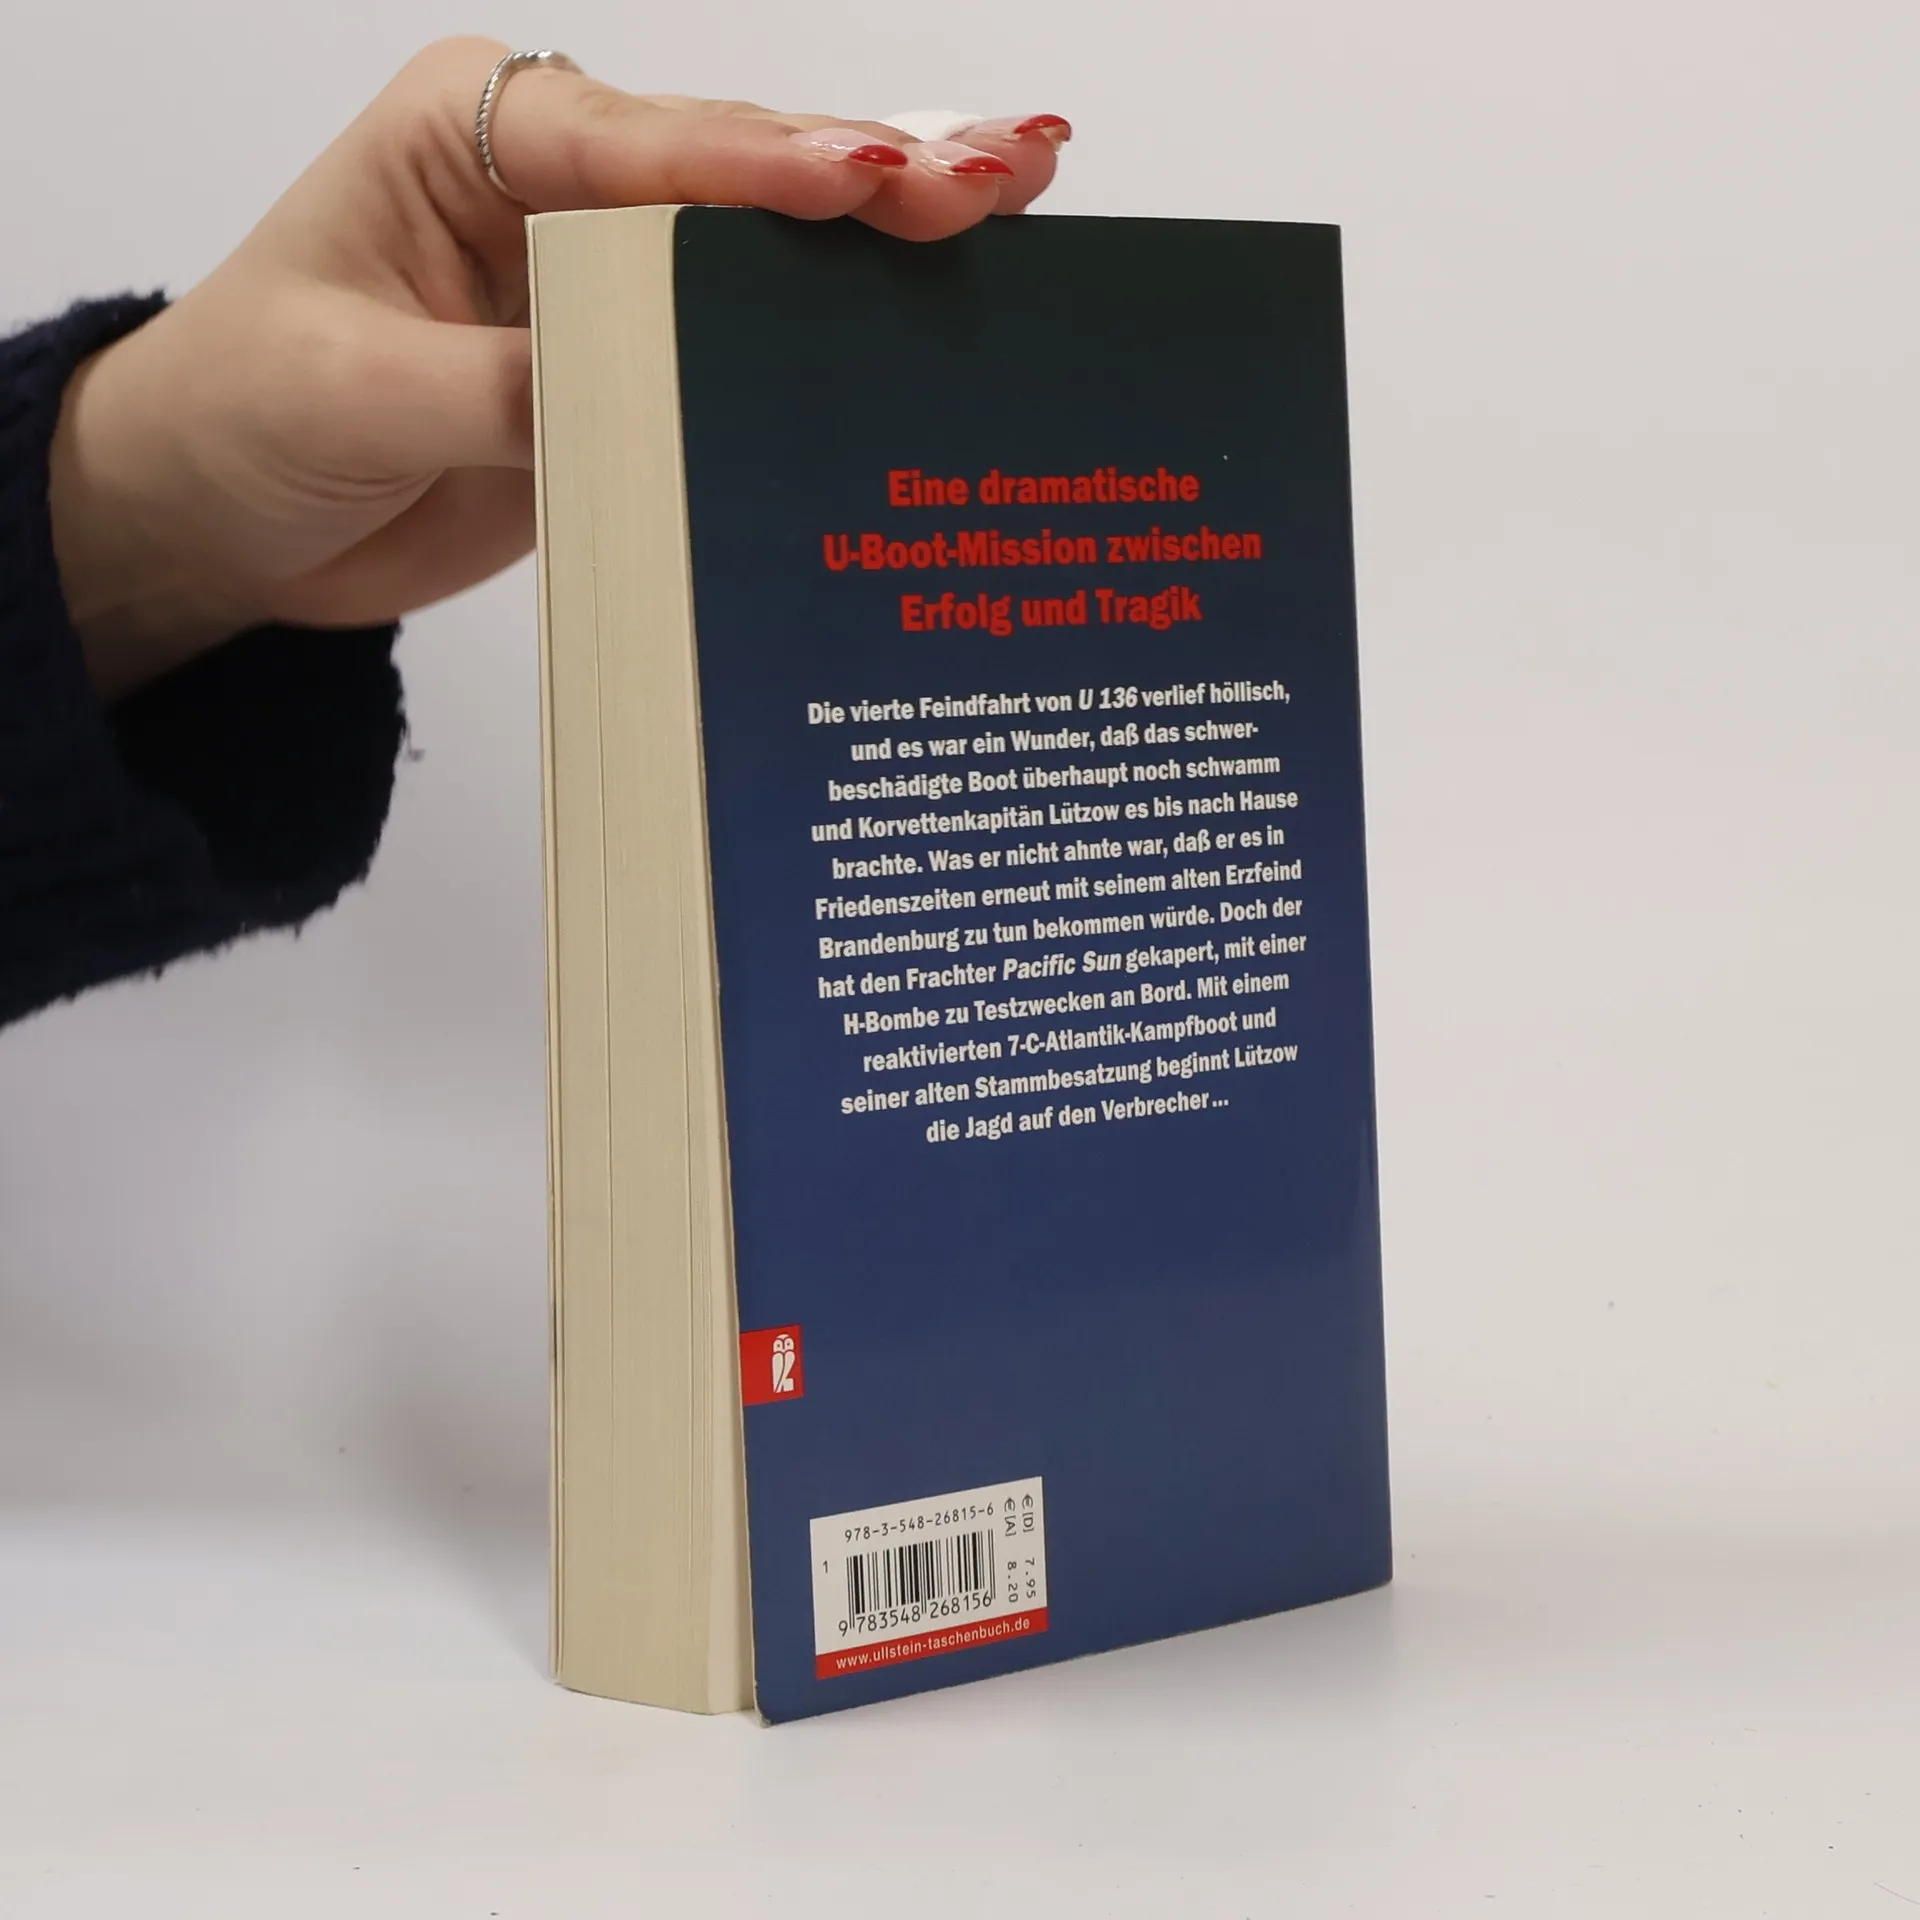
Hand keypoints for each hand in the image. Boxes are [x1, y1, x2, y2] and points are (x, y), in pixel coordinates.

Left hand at [47, 39, 1069, 696]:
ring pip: (768, 262)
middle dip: (877, 172)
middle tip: (1007, 171)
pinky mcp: (634, 383)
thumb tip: (629, 400)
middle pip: (741, 178)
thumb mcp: (357, 391)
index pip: (650, 144)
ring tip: (1018, 209)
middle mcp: (566, 193)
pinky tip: (930, 338)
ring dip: (886, 247)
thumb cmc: (249, 410)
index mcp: (483, 137)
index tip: (880, 176)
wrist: (222, 513)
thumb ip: (502, 385)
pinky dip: (836, 353)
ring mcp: (612, 291)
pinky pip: (745, 365)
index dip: (770, 164)